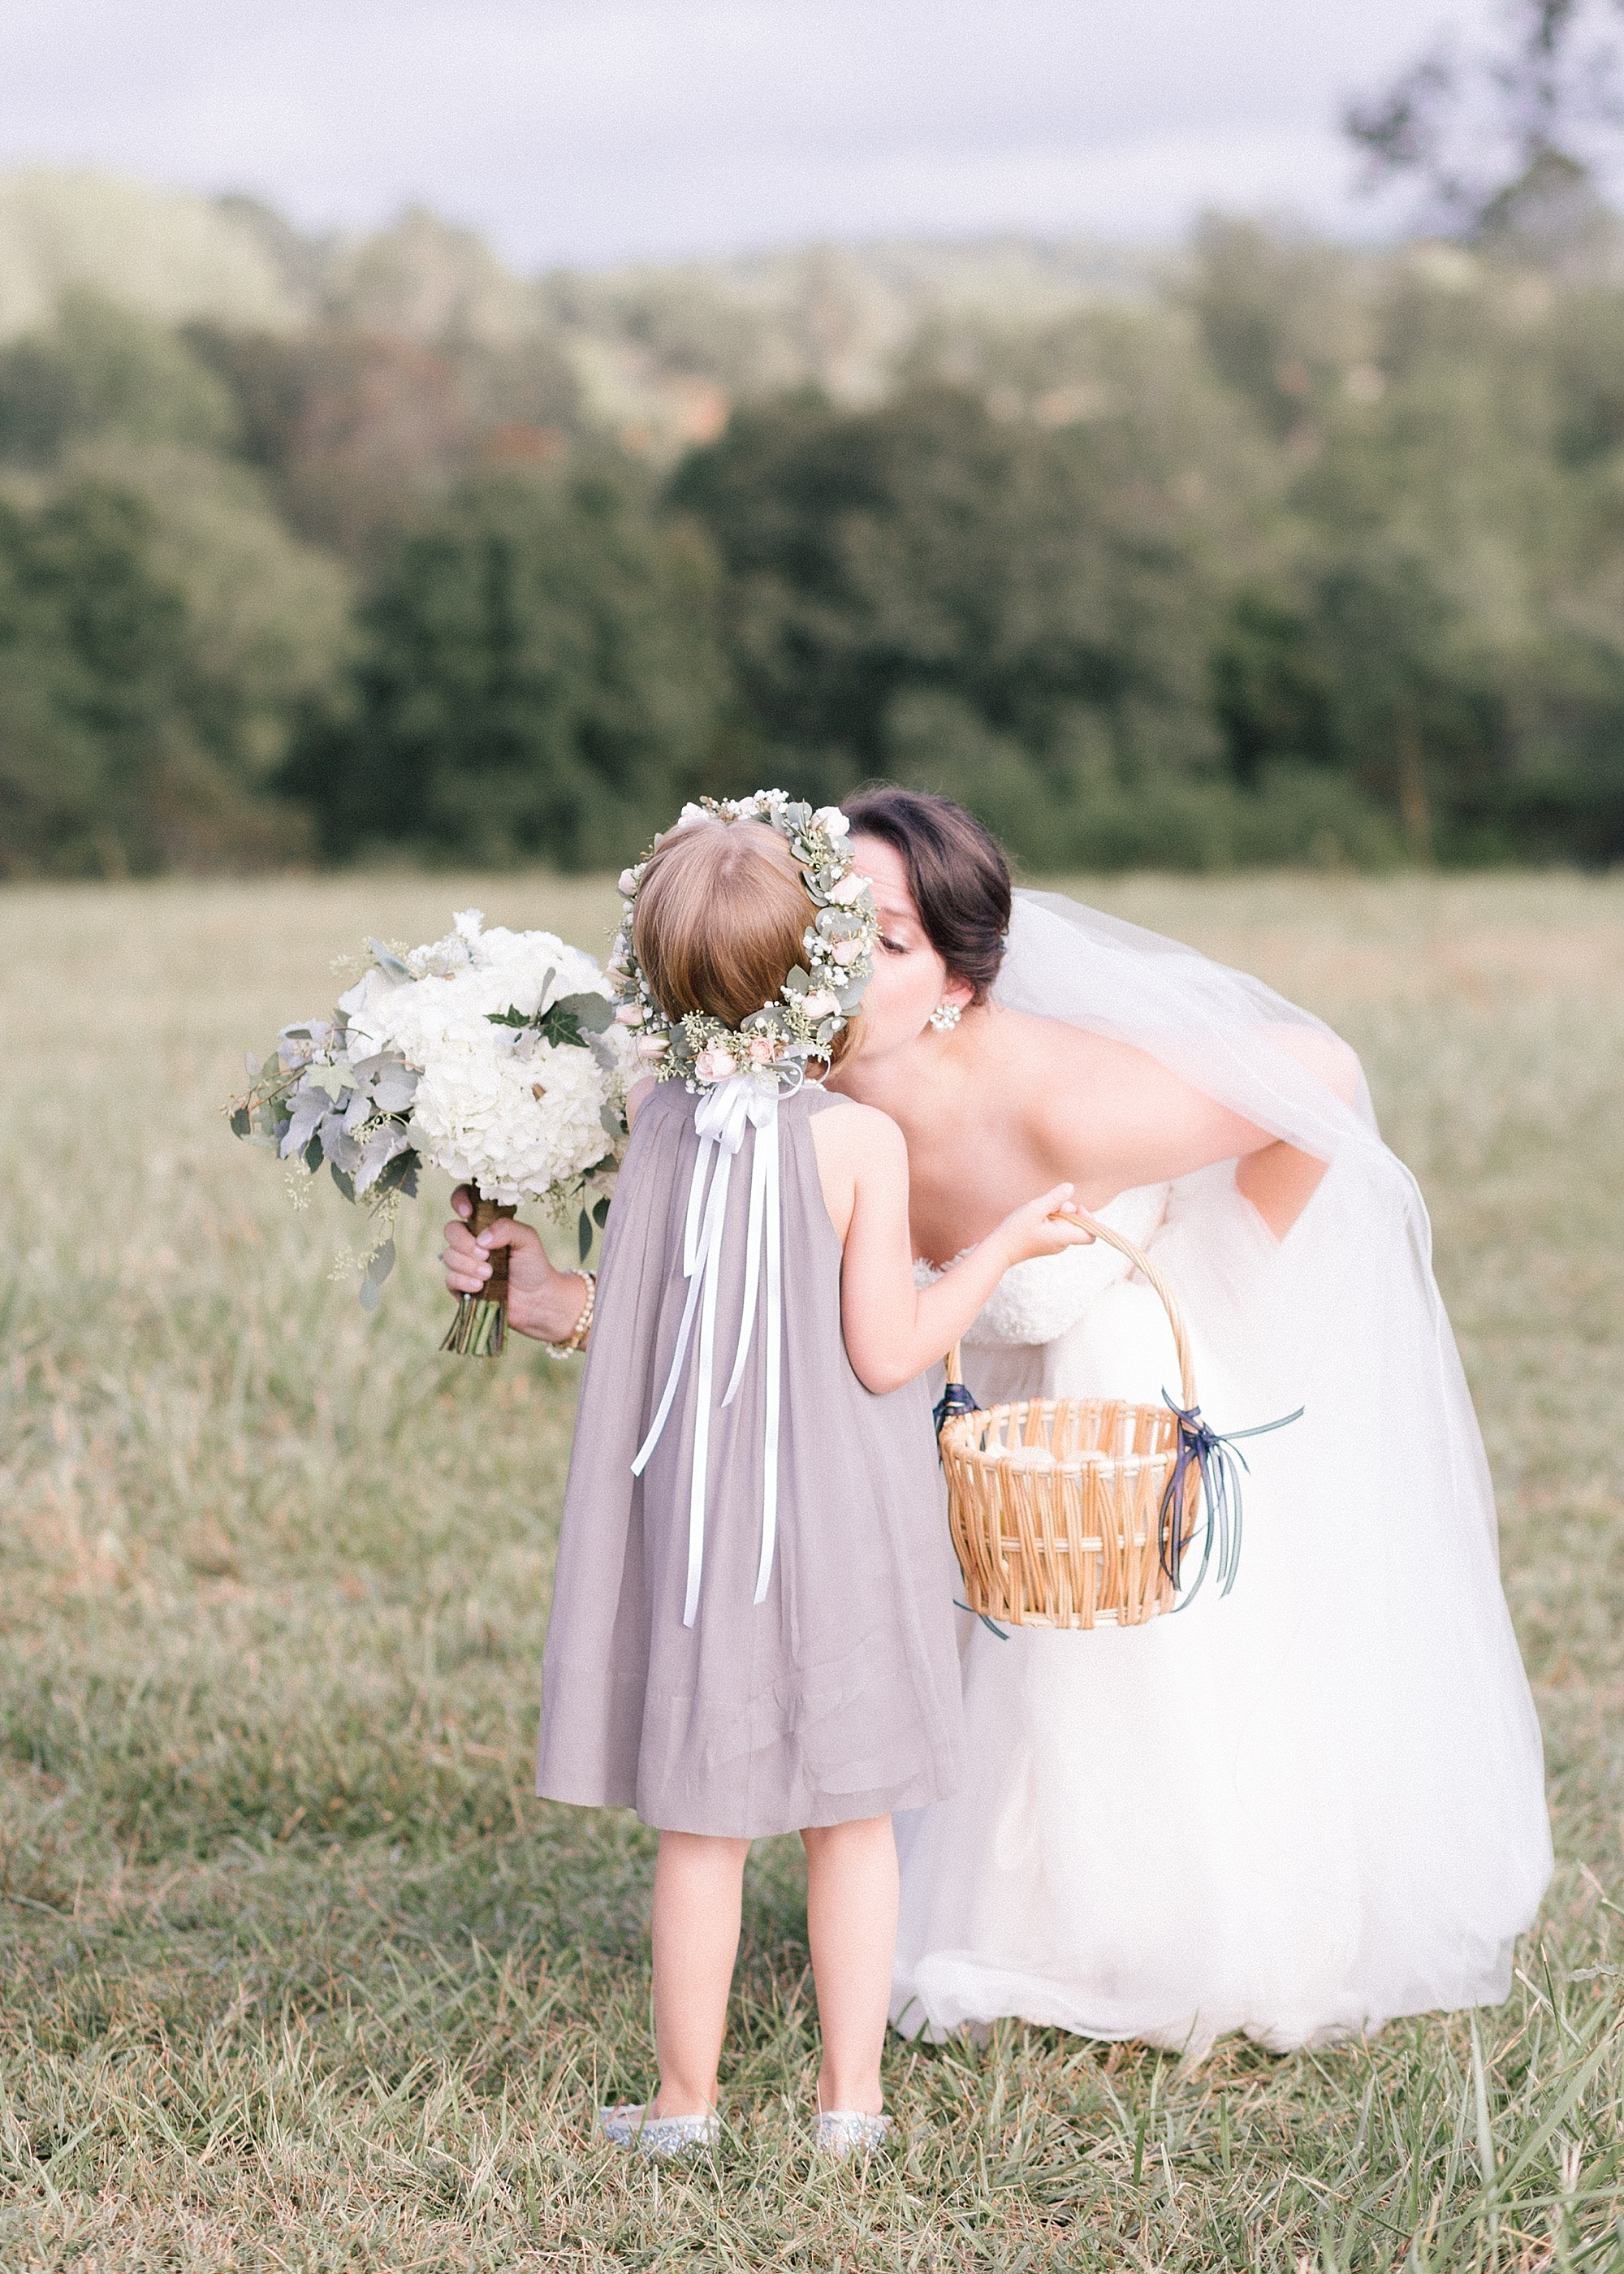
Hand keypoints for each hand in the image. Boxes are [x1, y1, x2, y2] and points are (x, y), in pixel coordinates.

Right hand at [441, 1186, 588, 1342]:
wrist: (536, 1299)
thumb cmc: (532, 1265)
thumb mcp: (527, 1238)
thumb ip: (507, 1228)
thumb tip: (481, 1238)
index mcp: (485, 1224)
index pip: (463, 1201)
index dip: (459, 1201)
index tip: (468, 1213)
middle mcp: (471, 1241)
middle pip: (450, 1230)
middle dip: (465, 1243)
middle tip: (486, 1255)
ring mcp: (463, 1263)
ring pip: (449, 1256)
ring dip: (469, 1265)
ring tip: (489, 1275)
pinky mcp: (460, 1285)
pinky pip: (450, 1278)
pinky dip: (464, 1281)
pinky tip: (480, 1286)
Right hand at [992, 1183, 1095, 1268]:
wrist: (998, 1250)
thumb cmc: (1015, 1232)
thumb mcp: (1035, 1209)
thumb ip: (1055, 1198)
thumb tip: (1070, 1188)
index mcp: (1063, 1237)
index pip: (1091, 1234)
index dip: (1089, 1219)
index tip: (1076, 1207)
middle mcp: (1062, 1243)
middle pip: (1077, 1224)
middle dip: (1066, 1210)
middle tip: (1049, 1206)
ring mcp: (1054, 1243)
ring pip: (1065, 1223)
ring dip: (1056, 1212)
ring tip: (1039, 1211)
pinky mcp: (1046, 1241)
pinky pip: (1055, 1227)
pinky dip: (1049, 1218)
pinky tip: (1036, 1217)